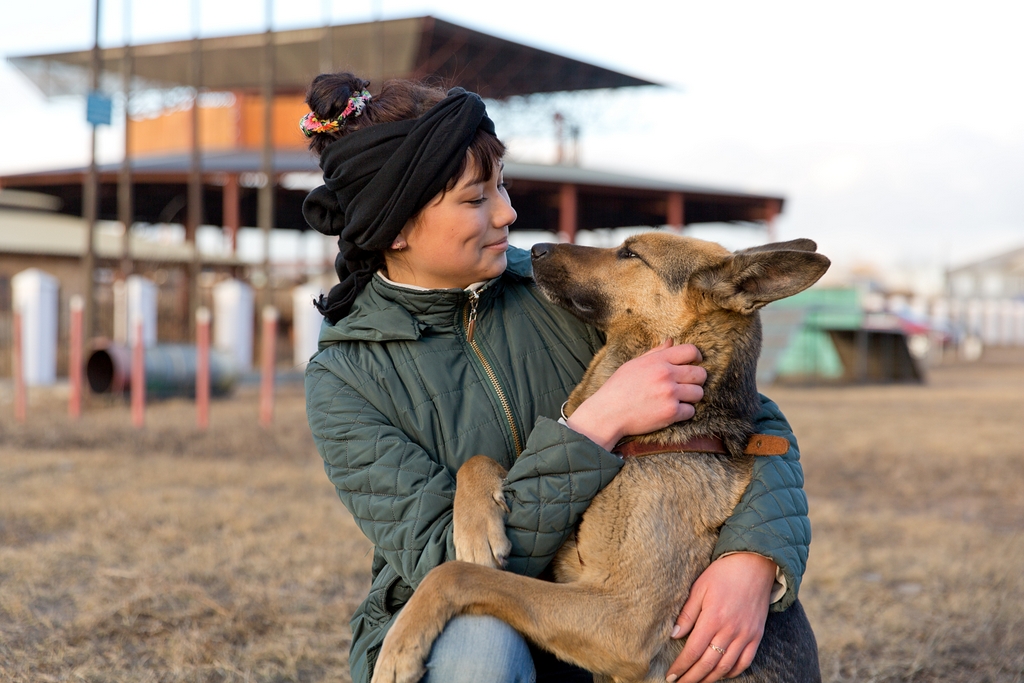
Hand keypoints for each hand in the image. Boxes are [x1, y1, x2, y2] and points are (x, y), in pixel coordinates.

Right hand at [567, 339, 705, 450]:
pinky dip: (683, 413)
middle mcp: (666, 375)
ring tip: (679, 400)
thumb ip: (655, 353)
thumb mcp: (634, 364)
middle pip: (700, 373)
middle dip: (697, 380)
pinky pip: (691, 411)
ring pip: (699, 393)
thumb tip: (671, 341)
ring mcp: (670, 394)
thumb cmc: (618, 388)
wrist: (607, 413)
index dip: (697, 357)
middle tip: (687, 385)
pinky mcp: (671, 413)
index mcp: (658, 360)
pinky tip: (671, 412)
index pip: (691, 351)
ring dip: (691, 398)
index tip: (694, 364)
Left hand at [666, 553, 775, 682]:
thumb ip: (687, 613)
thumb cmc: (723, 573)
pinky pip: (745, 661)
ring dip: (710, 678)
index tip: (671, 675)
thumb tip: (674, 635)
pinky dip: (732, 672)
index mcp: (713, 618)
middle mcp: (730, 630)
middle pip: (708, 663)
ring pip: (726, 666)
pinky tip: (721, 674)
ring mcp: (746, 635)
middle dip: (692, 677)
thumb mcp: (700, 588)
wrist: (755, 564)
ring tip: (697, 682)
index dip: (681, 666)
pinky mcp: (757, 636)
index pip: (693, 650)